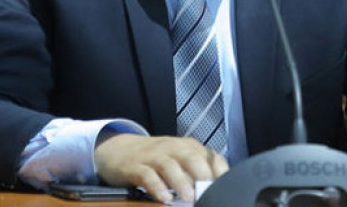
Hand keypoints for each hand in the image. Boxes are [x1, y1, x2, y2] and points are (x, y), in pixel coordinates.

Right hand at [95, 134, 227, 202]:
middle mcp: (173, 148)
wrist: (120, 150)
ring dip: (181, 182)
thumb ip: (196, 173)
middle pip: (192, 158)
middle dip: (203, 176)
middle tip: (209, 194)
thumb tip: (216, 193)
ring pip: (170, 165)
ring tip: (189, 198)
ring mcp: (154, 156)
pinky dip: (157, 186)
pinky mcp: (136, 167)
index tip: (226, 190)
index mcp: (188, 147)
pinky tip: (164, 198)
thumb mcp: (179, 160)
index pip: (211, 157)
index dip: (221, 173)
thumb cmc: (156, 159)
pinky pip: (148, 175)